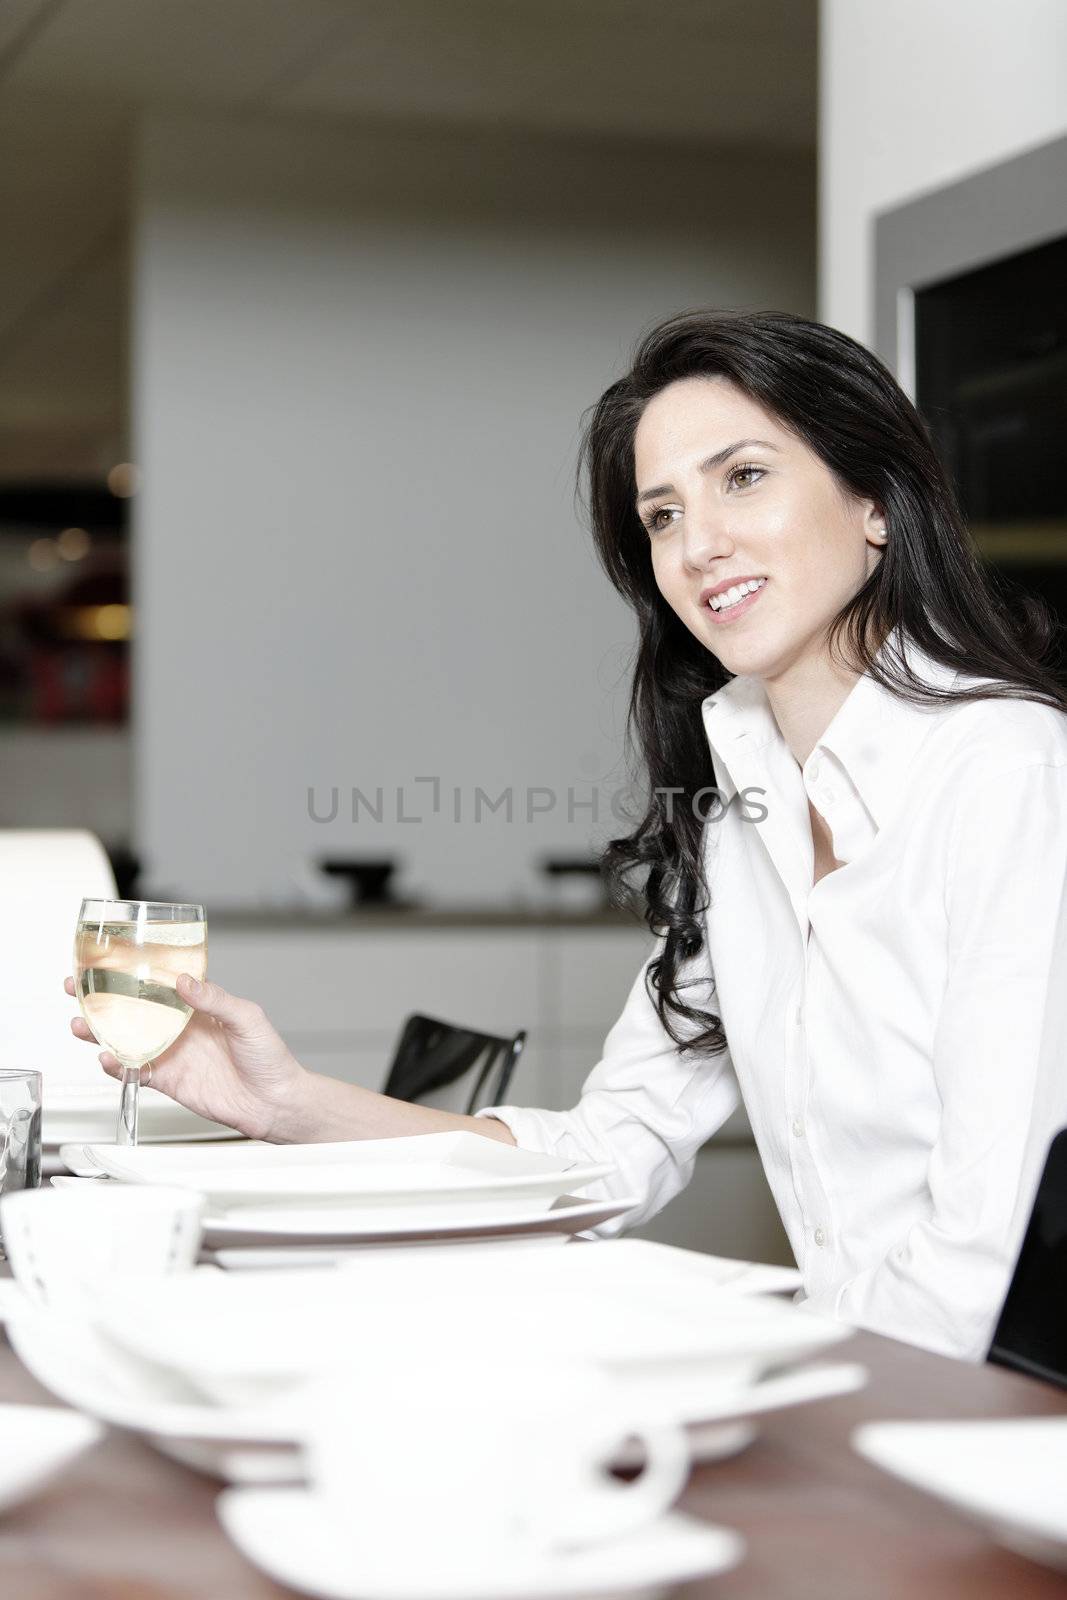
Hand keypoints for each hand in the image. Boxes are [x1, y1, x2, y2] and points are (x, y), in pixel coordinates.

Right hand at [65, 974, 308, 1140]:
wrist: (274, 1103)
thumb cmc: (270, 1058)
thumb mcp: (248, 1018)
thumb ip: (215, 1000)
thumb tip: (186, 981)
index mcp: (198, 1005)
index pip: (159, 983)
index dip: (133, 973)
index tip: (107, 962)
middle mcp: (180, 1027)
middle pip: (133, 1010)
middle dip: (102, 999)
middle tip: (76, 988)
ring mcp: (172, 1053)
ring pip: (127, 1040)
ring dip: (101, 1033)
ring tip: (80, 1025)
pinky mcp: (169, 1080)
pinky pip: (136, 1071)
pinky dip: (118, 1066)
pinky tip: (107, 1059)